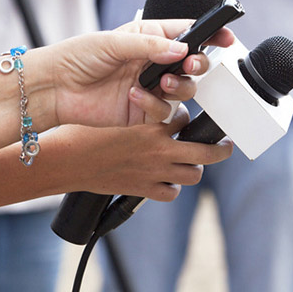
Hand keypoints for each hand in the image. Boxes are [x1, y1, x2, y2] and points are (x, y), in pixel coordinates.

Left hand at [42, 19, 233, 129]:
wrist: (55, 88)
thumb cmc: (78, 57)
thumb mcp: (113, 42)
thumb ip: (151, 45)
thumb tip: (182, 49)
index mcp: (149, 38)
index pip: (188, 32)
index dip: (210, 34)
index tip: (225, 37)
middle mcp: (153, 62)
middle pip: (193, 63)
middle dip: (198, 63)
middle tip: (190, 63)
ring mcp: (150, 87)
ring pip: (185, 88)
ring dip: (180, 85)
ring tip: (162, 82)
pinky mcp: (143, 110)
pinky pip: (164, 111)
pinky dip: (154, 104)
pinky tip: (135, 96)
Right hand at [64, 107, 233, 200]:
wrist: (67, 161)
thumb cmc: (85, 131)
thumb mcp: (116, 111)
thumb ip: (139, 108)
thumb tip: (149, 97)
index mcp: (154, 124)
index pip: (187, 118)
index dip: (187, 118)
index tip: (187, 118)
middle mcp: (159, 149)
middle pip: (206, 152)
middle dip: (220, 150)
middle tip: (225, 146)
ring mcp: (154, 172)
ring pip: (193, 175)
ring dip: (194, 169)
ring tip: (193, 164)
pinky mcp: (143, 190)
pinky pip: (171, 193)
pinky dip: (172, 188)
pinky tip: (166, 181)